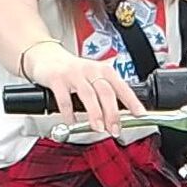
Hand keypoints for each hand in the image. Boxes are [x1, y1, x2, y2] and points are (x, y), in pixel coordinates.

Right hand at [23, 41, 145, 134]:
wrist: (45, 56)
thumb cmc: (73, 71)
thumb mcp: (94, 77)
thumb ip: (106, 94)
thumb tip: (120, 118)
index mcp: (104, 71)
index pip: (122, 87)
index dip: (132, 101)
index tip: (140, 115)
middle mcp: (90, 70)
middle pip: (106, 92)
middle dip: (113, 113)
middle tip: (116, 129)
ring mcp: (73, 74)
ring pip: (88, 95)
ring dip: (95, 114)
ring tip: (99, 128)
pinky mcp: (57, 79)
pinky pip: (64, 98)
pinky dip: (69, 113)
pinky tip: (72, 122)